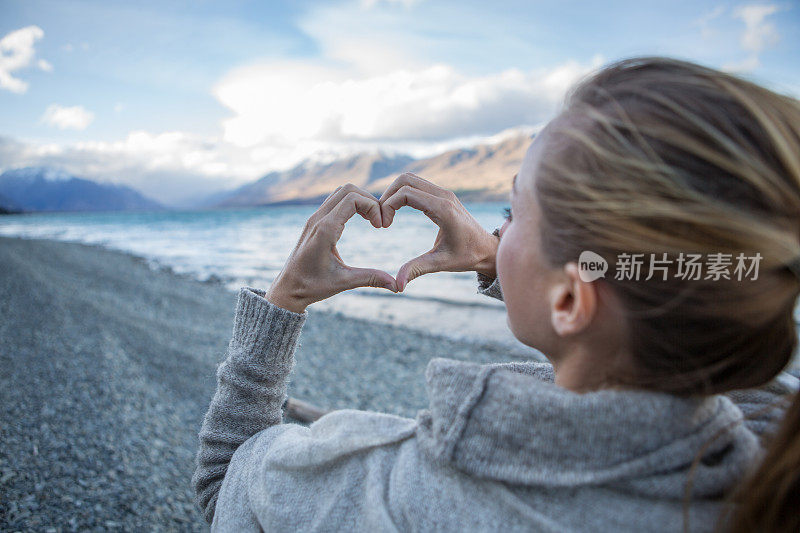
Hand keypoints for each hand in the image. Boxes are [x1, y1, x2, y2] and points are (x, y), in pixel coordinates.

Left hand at [266, 184, 397, 312]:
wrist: (287, 289)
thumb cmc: (312, 286)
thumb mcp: (343, 282)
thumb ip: (370, 279)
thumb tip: (397, 286)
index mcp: (325, 230)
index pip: (352, 199)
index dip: (373, 207)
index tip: (381, 226)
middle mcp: (318, 219)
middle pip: (348, 189)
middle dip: (369, 200)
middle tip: (380, 221)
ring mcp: (314, 218)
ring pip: (340, 192)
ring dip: (360, 200)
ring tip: (372, 220)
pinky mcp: (314, 221)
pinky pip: (335, 201)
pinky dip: (351, 204)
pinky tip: (361, 221)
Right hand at [379, 172, 499, 291]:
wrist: (488, 249)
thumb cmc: (467, 256)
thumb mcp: (441, 263)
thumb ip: (417, 269)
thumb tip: (397, 286)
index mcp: (443, 209)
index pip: (406, 193)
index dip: (388, 206)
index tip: (384, 226)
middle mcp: (444, 195)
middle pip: (405, 179)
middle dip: (388, 196)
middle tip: (382, 219)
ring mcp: (444, 192)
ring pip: (410, 179)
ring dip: (394, 193)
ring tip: (387, 216)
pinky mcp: (443, 195)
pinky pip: (417, 185)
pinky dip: (403, 194)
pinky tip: (397, 212)